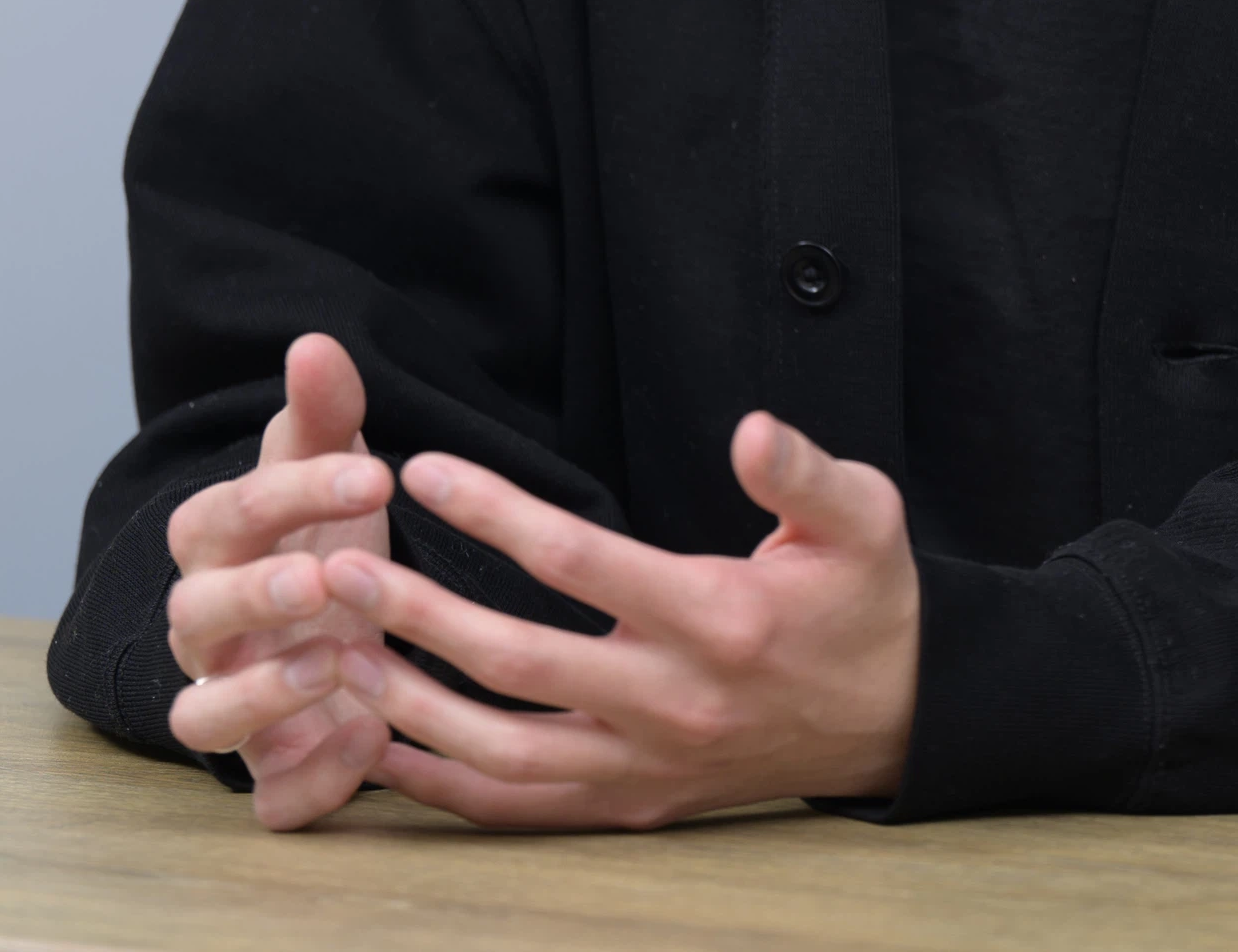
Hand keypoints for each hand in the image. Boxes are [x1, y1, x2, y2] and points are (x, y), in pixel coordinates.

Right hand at [161, 333, 401, 828]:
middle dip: (253, 597)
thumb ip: (323, 417)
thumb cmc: (331, 542)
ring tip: (335, 663)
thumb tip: (317, 343)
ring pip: (202, 718)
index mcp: (218, 549)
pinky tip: (372, 741)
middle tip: (322, 578)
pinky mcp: (275, 773)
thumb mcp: (334, 473)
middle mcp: (210, 633)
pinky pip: (272, 798)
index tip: (378, 474)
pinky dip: (312, 780)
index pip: (225, 516)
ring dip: (260, 696)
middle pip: (194, 616)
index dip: (292, 495)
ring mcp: (235, 706)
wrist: (352, 635)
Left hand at [304, 408, 919, 829]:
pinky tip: (383, 749)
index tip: (424, 467)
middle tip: (339, 569)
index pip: (580, 559)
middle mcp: (673, 703)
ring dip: (412, 706)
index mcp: (719, 618)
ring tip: (341, 654)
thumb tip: (751, 430)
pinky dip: (444, 786)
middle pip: (517, 662)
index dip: (494, 513)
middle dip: (418, 612)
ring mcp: (648, 765)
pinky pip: (521, 807)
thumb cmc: (867, 601)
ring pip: (503, 750)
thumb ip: (802, 473)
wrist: (897, 717)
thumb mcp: (863, 517)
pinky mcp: (634, 804)